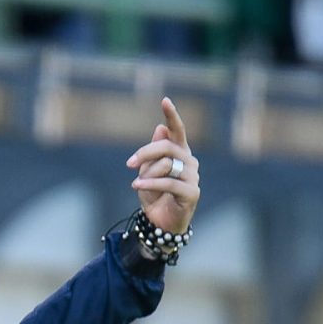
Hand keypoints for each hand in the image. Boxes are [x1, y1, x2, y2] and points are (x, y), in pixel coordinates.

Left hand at [128, 97, 201, 235]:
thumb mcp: (147, 172)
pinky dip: (150, 184)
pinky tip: (137, 186)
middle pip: (167, 146)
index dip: (172, 115)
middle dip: (145, 152)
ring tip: (137, 184)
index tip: (164, 100)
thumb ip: (152, 153)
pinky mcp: (192, 193)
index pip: (178, 130)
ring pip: (167, 164)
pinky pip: (168, 182)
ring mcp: (193, 177)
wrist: (160, 223)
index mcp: (180, 153)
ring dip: (147, 174)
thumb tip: (159, 128)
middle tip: (129, 163)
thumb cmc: (154, 195)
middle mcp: (189, 161)